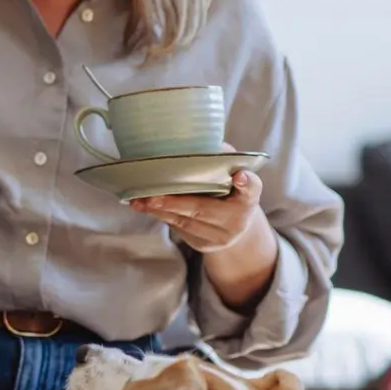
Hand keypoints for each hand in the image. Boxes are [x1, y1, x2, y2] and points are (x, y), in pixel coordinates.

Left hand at [130, 169, 269, 253]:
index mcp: (248, 198)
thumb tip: (209, 143)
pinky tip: (145, 207)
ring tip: (139, 201)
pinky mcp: (204, 245)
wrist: (237, 228)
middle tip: (152, 196)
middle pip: (204, 210)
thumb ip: (225, 161)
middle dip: (174, 203)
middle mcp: (238, 220)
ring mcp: (220, 237)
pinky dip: (161, 216)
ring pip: (186, 223)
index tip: (239, 177)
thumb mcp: (236, 176)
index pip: (251, 189)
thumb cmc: (232, 193)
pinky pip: (179, 230)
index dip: (246, 183)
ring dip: (160, 211)